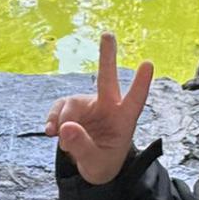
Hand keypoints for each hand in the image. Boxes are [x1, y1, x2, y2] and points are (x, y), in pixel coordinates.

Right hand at [45, 32, 154, 185]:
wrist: (90, 165)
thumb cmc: (103, 163)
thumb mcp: (95, 163)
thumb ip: (82, 147)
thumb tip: (64, 127)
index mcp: (124, 119)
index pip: (135, 100)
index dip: (141, 83)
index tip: (148, 63)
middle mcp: (107, 106)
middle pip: (107, 78)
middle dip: (107, 56)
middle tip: (108, 34)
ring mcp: (88, 105)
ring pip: (71, 104)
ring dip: (63, 121)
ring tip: (63, 141)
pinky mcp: (71, 108)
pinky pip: (58, 109)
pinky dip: (52, 120)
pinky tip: (50, 132)